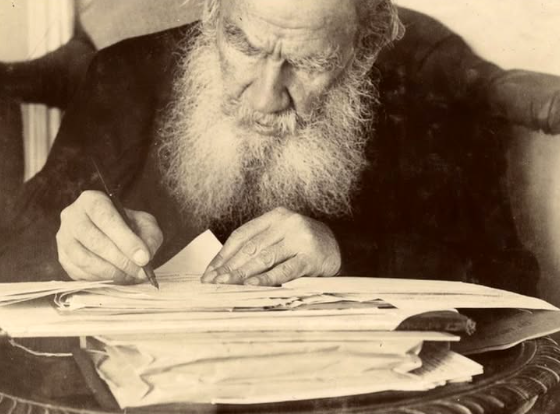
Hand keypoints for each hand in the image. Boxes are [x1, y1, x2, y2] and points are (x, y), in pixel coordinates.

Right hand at [56, 190, 162, 282]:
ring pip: (85, 259)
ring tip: (131, 276)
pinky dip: (101, 279)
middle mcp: (72, 217)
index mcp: (92, 200)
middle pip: (94, 240)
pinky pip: (79, 273)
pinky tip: (117, 278)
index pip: (106, 218)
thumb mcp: (145, 224)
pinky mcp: (62, 258)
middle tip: (141, 272)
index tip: (143, 258)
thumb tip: (145, 257)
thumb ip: (149, 236)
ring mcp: (64, 238)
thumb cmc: (129, 226)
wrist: (113, 234)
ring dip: (111, 272)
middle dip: (121, 260)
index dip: (126, 239)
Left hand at [201, 207, 340, 285]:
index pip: (242, 235)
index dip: (223, 254)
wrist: (339, 248)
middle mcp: (287, 223)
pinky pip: (284, 269)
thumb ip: (259, 245)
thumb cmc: (303, 245)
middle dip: (228, 266)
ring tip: (225, 285)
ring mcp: (300, 239)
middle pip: (250, 247)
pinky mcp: (310, 257)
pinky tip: (251, 285)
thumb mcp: (281, 237)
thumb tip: (224, 269)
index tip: (210, 271)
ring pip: (264, 258)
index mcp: (275, 216)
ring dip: (241, 273)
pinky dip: (266, 278)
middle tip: (212, 282)